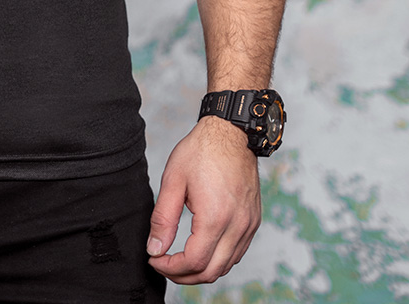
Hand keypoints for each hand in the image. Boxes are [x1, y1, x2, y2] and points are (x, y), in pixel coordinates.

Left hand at [145, 116, 261, 283]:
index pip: (193, 262)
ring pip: (226, 266)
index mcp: (215, 217)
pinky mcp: (253, 221)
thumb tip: (155, 249)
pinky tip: (201, 249)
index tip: (154, 259)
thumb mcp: (173, 180)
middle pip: (210, 272)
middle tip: (163, 264)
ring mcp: (248, 225)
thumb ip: (163, 219)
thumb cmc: (201, 151)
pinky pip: (236, 253)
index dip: (170, 267)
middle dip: (183, 275)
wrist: (231, 133)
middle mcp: (237, 226)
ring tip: (179, 259)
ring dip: (201, 270)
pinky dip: (218, 259)